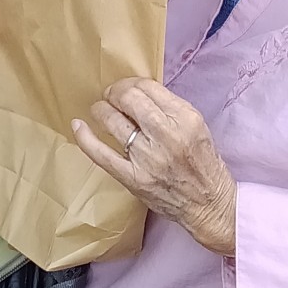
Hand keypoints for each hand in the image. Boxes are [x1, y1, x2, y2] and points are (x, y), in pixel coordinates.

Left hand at [71, 78, 236, 256]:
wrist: (209, 203)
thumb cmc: (203, 163)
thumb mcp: (197, 126)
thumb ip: (170, 108)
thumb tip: (137, 93)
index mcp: (185, 119)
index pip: (148, 88)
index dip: (131, 83)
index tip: (127, 89)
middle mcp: (167, 136)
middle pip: (128, 100)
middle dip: (114, 93)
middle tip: (111, 96)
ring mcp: (148, 158)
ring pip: (114, 122)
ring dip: (101, 110)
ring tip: (100, 109)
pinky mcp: (134, 179)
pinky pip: (102, 155)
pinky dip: (86, 139)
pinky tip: (78, 126)